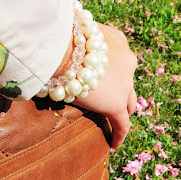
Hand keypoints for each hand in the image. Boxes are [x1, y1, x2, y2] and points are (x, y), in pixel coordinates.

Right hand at [54, 24, 136, 148]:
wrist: (59, 45)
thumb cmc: (56, 35)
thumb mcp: (70, 34)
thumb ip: (72, 43)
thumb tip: (52, 48)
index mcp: (116, 42)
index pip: (118, 62)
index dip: (113, 72)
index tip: (106, 80)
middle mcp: (126, 61)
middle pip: (127, 83)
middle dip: (121, 92)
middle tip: (110, 100)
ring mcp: (124, 83)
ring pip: (128, 103)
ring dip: (121, 111)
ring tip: (114, 122)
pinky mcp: (116, 104)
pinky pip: (121, 124)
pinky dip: (119, 134)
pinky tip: (114, 145)